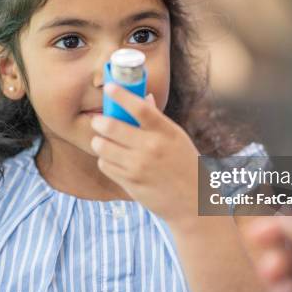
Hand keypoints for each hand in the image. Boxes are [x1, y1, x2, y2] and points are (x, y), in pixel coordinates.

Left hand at [90, 82, 199, 223]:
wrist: (194, 203)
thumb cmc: (186, 166)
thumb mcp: (177, 139)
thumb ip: (157, 120)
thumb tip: (144, 97)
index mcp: (166, 132)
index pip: (140, 108)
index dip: (121, 95)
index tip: (109, 87)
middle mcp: (152, 148)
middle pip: (112, 126)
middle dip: (99, 121)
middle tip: (98, 121)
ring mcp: (139, 167)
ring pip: (103, 147)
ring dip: (99, 141)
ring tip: (102, 141)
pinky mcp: (130, 183)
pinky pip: (106, 165)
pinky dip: (105, 160)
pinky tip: (112, 159)